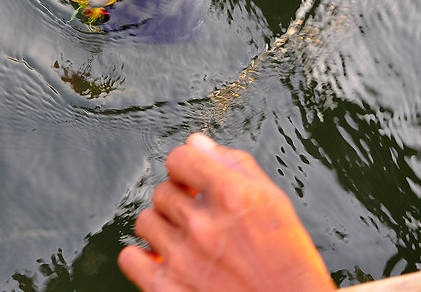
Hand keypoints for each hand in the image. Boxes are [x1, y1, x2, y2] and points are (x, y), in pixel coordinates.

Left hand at [118, 133, 334, 291]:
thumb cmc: (290, 265)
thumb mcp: (274, 204)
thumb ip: (235, 166)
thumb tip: (196, 142)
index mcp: (233, 197)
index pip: (180, 158)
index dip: (186, 166)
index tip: (192, 179)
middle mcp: (204, 226)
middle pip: (163, 191)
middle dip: (179, 201)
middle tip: (199, 219)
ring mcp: (183, 260)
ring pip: (145, 221)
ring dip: (162, 227)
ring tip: (185, 242)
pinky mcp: (167, 290)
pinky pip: (130, 258)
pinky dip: (142, 258)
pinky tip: (163, 261)